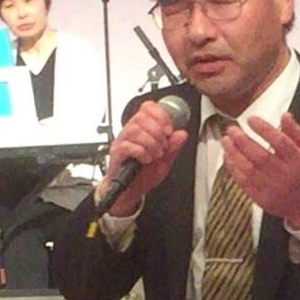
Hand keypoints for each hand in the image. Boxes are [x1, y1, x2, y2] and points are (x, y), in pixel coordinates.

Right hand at [96, 99, 189, 215]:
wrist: (131, 191)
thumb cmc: (144, 175)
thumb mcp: (165, 161)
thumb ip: (173, 147)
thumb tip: (182, 133)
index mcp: (142, 129)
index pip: (148, 108)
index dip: (161, 115)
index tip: (169, 130)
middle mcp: (130, 132)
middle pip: (141, 117)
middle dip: (157, 131)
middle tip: (162, 146)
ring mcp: (122, 141)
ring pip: (135, 130)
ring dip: (150, 143)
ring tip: (155, 155)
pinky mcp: (117, 153)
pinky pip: (128, 145)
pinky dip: (142, 152)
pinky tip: (146, 160)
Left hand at [220, 113, 299, 228]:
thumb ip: (296, 132)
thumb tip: (284, 115)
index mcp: (298, 160)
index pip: (280, 142)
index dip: (264, 129)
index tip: (250, 119)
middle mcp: (284, 174)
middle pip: (260, 156)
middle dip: (242, 141)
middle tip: (231, 129)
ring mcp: (271, 187)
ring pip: (248, 169)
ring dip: (234, 153)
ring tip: (225, 140)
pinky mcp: (261, 197)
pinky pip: (243, 182)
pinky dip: (233, 168)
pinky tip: (228, 156)